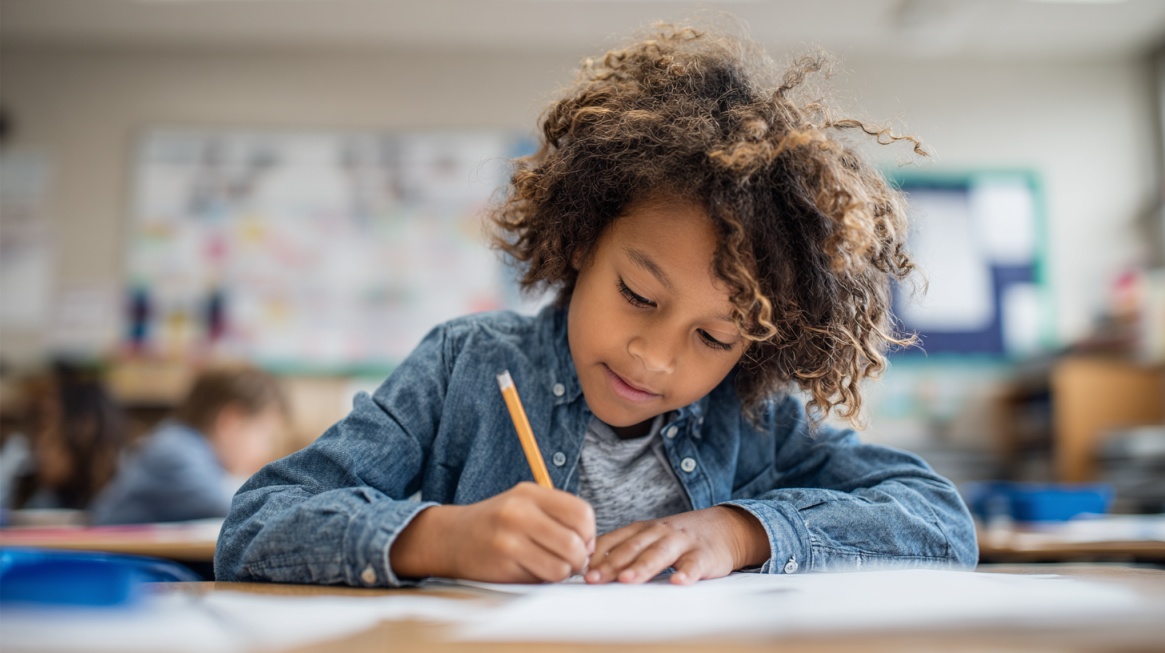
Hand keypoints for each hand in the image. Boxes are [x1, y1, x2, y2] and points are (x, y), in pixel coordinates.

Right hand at [390, 482, 595, 582]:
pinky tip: (531, 571)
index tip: (583, 542)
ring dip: (562, 573)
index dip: (589, 533)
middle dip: (579, 558)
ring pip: (561, 566)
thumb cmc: (495, 523)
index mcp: (529, 493)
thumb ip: (556, 515)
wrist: (450, 537)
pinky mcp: (502, 564)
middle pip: (574, 543)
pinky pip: (540, 579)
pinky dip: (542, 580)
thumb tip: (590, 544)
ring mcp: (509, 539)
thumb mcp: (523, 504)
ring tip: (551, 566)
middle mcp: (519, 512)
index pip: (581, 513)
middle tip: (571, 561)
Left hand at [584, 506, 767, 584]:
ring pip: (660, 554)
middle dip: (611, 564)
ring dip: (642, 566)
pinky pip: (694, 564)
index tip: (580, 570)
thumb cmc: (679, 538)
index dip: (597, 555)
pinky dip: (687, 573)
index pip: (616, 540)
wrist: (725, 528)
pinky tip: (678, 582)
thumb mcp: (650, 537)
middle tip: (594, 578)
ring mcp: (682, 543)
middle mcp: (660, 533)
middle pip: (633, 547)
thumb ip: (624, 548)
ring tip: (627, 579)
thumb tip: (589, 567)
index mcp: (644, 529)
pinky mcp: (704, 555)